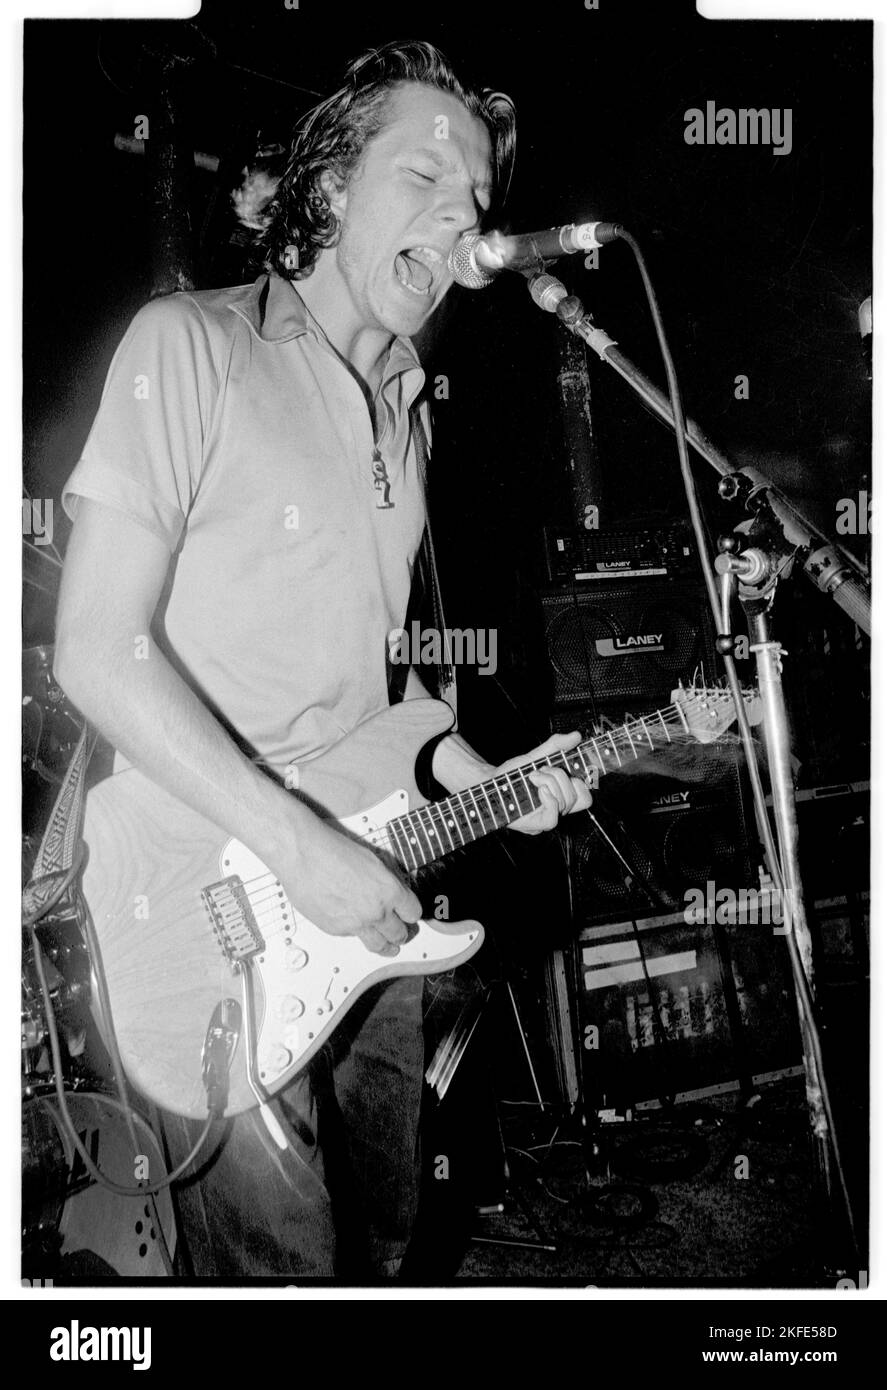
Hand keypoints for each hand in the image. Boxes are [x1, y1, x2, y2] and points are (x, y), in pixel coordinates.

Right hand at [277, 813, 421, 956]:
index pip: (413, 912)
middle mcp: (376, 911)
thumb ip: (385, 880)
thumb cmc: (331, 850)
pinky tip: (357, 927)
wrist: (303, 855)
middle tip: (403, 933)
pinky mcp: (336, 930)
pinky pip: (354, 937)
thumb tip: (392, 892)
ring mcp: (356, 924)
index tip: (411, 916)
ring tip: (390, 947)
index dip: (413, 914)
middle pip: (399, 933)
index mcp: (389, 890)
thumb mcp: (371, 860)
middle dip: (403, 933)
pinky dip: (357, 934)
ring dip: (387, 946)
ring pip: (379, 945)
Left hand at [496, 731, 592, 835]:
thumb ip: (556, 746)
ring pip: (566, 802)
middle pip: (578, 797)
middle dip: (560, 776)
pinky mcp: (536, 826)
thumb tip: (576, 736)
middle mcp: (557, 811)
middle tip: (540, 771)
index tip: (570, 768)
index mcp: (560, 798)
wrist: (489, 783)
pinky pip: (553, 818)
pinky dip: (548, 798)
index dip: (583, 782)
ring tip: (532, 777)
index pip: (585, 798)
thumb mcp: (536, 756)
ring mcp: (547, 820)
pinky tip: (537, 789)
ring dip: (549, 782)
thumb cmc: (511, 774)